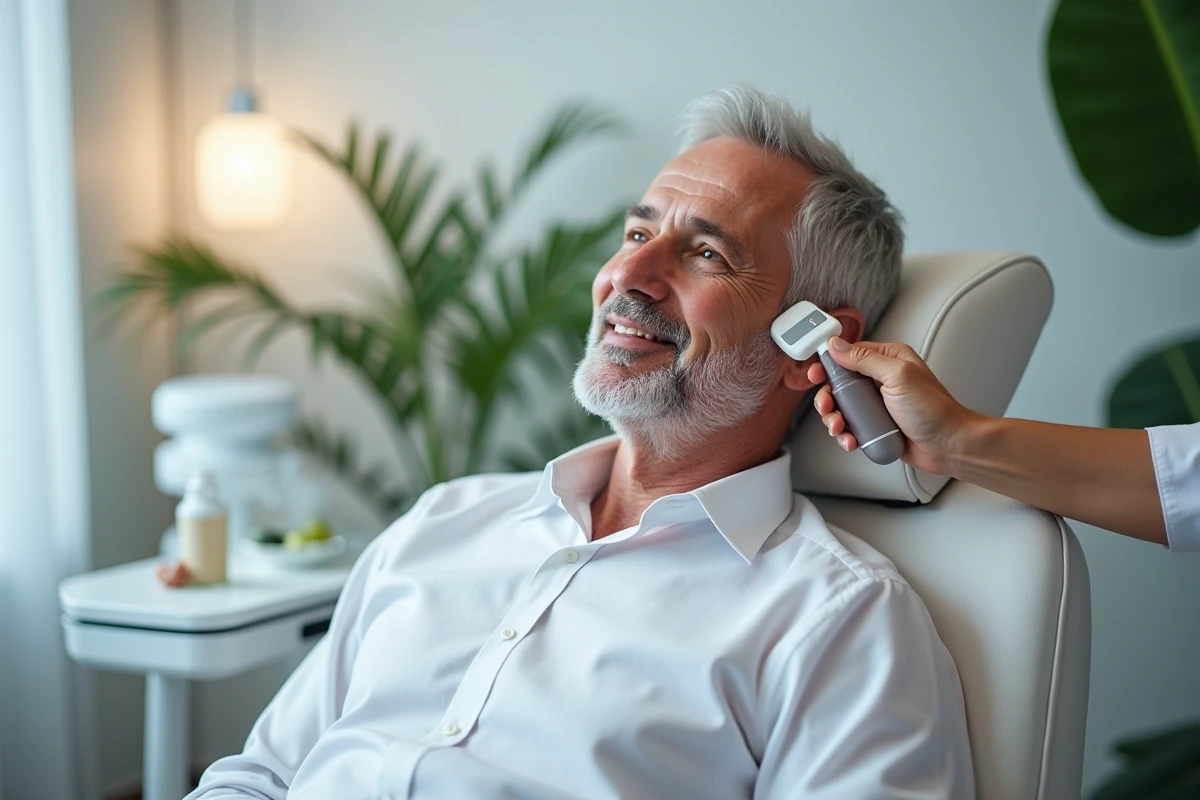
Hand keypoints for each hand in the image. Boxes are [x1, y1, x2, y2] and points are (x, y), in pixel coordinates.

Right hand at [806, 337, 979, 474]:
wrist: (949, 446)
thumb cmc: (934, 410)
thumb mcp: (898, 376)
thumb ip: (865, 359)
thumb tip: (836, 344)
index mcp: (888, 360)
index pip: (849, 354)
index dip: (828, 364)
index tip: (816, 375)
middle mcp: (881, 380)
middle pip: (839, 384)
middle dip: (828, 398)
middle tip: (828, 408)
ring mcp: (878, 404)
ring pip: (842, 408)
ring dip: (834, 420)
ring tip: (839, 429)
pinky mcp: (876, 426)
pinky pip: (851, 427)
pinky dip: (845, 435)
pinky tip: (850, 441)